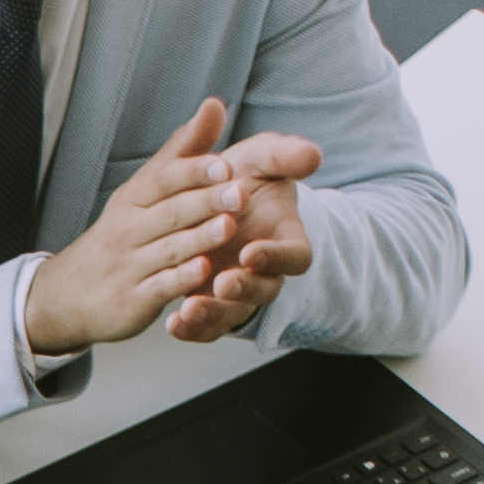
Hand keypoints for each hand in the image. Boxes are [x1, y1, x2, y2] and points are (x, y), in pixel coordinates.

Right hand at [29, 101, 328, 358]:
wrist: (67, 294)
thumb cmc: (119, 236)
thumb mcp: (143, 190)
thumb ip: (183, 152)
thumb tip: (215, 105)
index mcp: (134, 198)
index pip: (163, 179)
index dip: (193, 171)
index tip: (225, 164)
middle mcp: (129, 229)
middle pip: (170, 212)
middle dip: (204, 202)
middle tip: (239, 193)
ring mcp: (130, 266)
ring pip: (168, 249)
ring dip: (198, 239)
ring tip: (228, 228)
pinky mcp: (132, 300)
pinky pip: (158, 289)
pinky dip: (180, 281)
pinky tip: (203, 274)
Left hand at [158, 138, 315, 342]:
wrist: (210, 193)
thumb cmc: (244, 175)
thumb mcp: (262, 158)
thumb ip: (284, 155)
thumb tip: (312, 154)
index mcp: (284, 238)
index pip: (295, 256)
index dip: (277, 257)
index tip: (252, 252)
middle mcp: (264, 270)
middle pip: (264, 291)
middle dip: (244, 289)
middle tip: (223, 283)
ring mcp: (237, 290)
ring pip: (234, 313)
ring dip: (214, 314)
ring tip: (189, 309)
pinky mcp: (211, 302)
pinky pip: (207, 326)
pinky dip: (192, 329)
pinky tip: (172, 322)